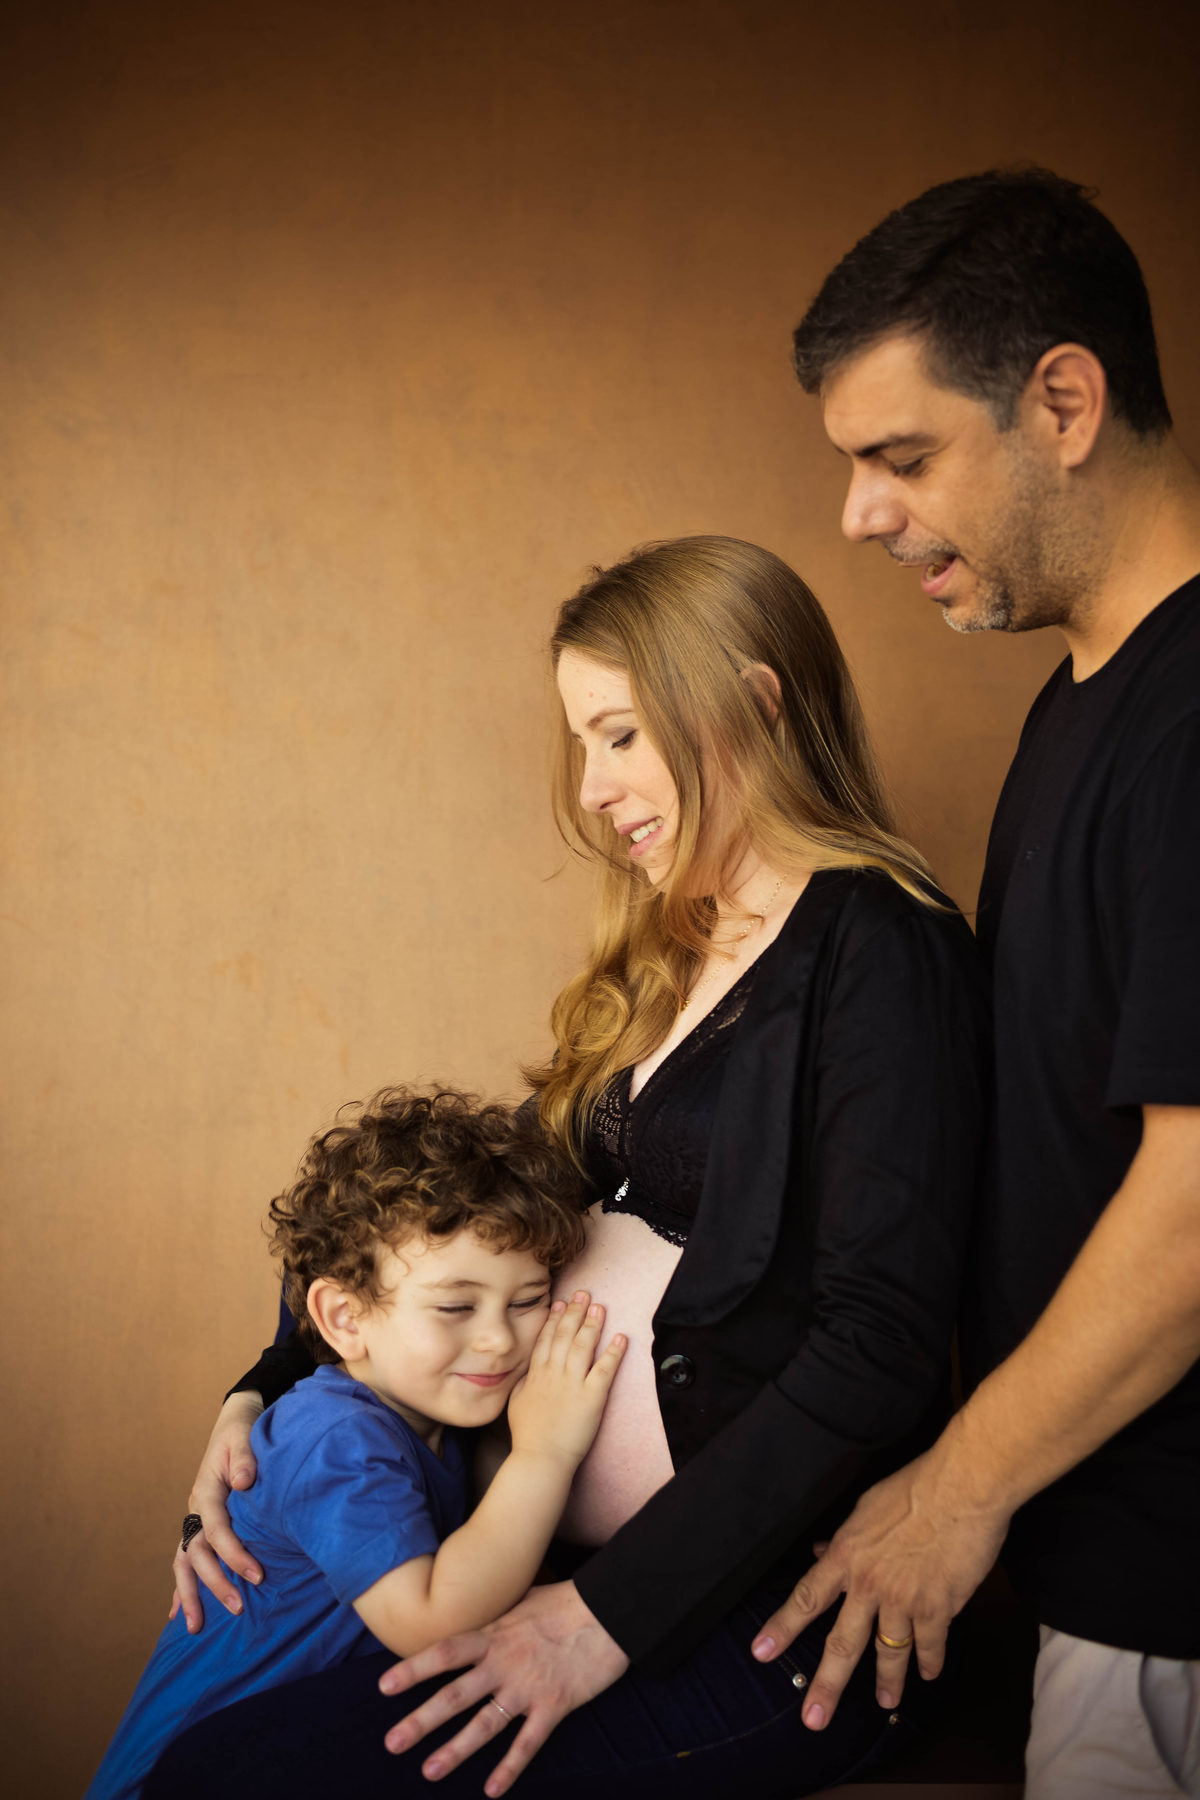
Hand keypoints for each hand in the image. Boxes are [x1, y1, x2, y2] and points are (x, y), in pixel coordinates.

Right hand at [169, 1391, 265, 1632]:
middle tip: (238, 1609)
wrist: (234, 1426)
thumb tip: (244, 1482)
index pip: (217, 1530)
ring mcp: (194, 1520)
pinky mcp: (199, 1526)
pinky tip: (177, 1614)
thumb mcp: (245, 1437)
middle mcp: (195, 1510)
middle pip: (197, 1554)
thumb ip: (245, 1457)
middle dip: (214, 1584)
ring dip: (190, 1595)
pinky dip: (181, 1588)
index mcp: (206, 1491)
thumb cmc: (242, 1433)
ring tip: (194, 1628)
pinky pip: (186, 1561)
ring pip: (184, 1563)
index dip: (234, 1554)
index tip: (257, 1575)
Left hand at [377, 1580, 628, 1795]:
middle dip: (421, 1721)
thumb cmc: (565, 1601)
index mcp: (494, 1635)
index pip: (445, 1652)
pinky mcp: (554, 1706)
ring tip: (429, 1771)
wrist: (610, 1610)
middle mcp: (504, 1663)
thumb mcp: (522, 1598)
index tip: (384, 1687)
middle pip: (454, 1695)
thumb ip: (495, 1613)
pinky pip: (527, 1743)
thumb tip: (474, 1613)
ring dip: (456, 1750)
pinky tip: (492, 1789)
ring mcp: (528, 1687)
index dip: (413, 1669)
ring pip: (485, 1724)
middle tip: (392, 1743)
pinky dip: (510, 1768)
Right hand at [507, 1292, 625, 1468]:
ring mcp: (573, 1384)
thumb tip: (527, 1369)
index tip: (560, 1302)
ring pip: (583, 1345)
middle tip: (583, 1293)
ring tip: (600, 1307)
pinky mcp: (592, 1397)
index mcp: (536, 1374)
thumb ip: (522, 1382)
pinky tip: (620, 1337)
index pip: (546, 1339)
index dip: (554, 1318)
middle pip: (565, 1335)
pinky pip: (605, 1369)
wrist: (541, 1458)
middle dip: (575, 1311)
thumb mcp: (516, 1403)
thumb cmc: (528, 1435)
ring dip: (593, 1324)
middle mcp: (554, 1374)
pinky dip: (614, 1351)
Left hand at [751, 1442, 1009, 1727]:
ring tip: (884, 1703)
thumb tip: (823, 1550)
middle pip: (842, 1643)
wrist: (960, 1488)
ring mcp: (904, 1599)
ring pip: (888, 1651)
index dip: (782, 1627)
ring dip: (886, 1682)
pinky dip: (930, 1662)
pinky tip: (929, 1674)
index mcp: (846, 1555)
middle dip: (826, 1684)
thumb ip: (845, 1536)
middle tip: (813, 1718)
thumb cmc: (914, 1488)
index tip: (761, 1653)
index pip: (806, 1598)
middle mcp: (870, 1584)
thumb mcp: (866, 1507)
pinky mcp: (939, 1607)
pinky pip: (930, 1644)